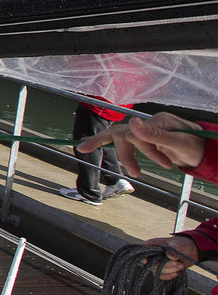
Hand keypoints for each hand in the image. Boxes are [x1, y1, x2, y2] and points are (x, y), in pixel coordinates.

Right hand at [80, 112, 206, 177]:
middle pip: (123, 133)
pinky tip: (90, 146)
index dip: (148, 150)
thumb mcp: (179, 142)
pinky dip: (106, 144)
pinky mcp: (143, 140)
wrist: (204, 152)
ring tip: (135, 173)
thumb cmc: (195, 146)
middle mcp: (148, 123)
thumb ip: (155, 134)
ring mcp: (145, 131)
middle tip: (133, 173)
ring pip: (120, 138)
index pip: (138, 134)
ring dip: (124, 156)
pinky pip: (122, 142)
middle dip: (125, 154)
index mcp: (158, 120)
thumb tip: (132, 122)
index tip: (166, 165)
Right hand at [142, 234, 199, 279]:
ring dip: (169, 270)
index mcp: (153, 245)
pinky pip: (161, 275)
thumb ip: (174, 249)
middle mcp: (153, 254)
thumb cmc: (182, 244)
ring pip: (157, 270)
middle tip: (177, 263)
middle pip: (151, 263)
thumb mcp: (179, 245)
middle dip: (165, 265)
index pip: (142, 249)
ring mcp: (157, 262)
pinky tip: (176, 273)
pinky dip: (168, 276)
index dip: (142, 256)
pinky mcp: (163, 269)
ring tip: (181, 266)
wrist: (192, 251)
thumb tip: (170, 256)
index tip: (146, 261)